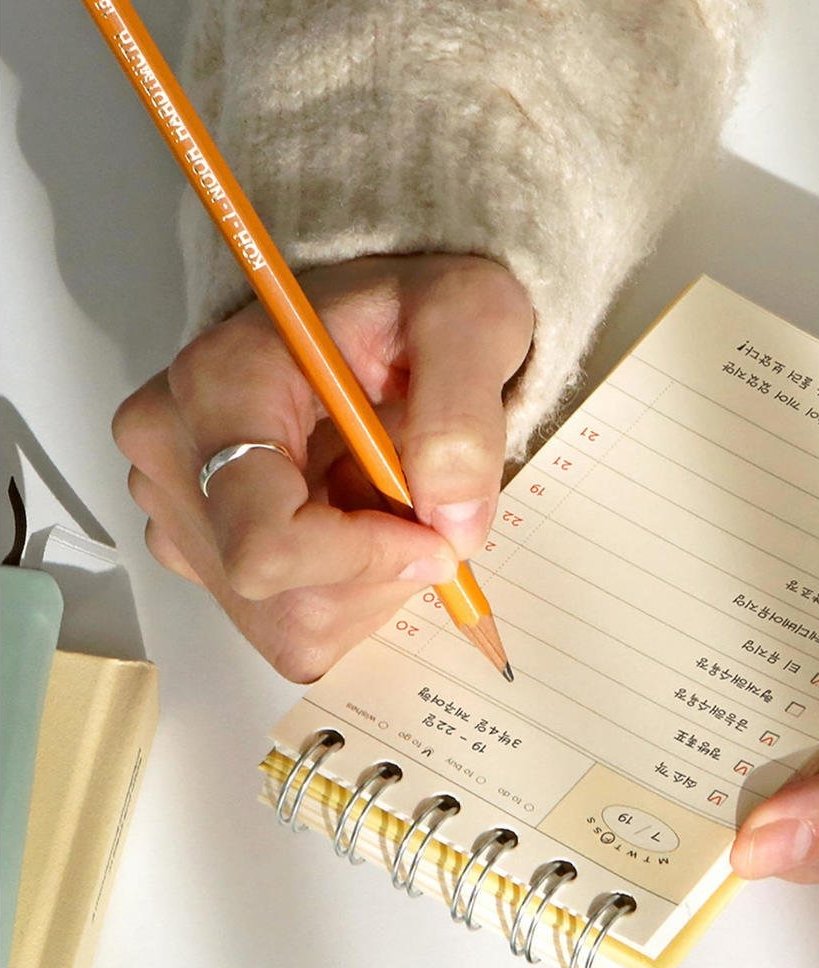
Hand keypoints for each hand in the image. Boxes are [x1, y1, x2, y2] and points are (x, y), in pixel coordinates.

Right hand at [113, 254, 532, 680]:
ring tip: (380, 495)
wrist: (382, 322)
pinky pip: (292, 626)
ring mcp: (177, 510)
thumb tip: (450, 522)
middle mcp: (172, 453)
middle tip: (415, 498)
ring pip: (294, 621)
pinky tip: (355, 520)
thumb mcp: (469, 320)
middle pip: (285, 595)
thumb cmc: (417, 314)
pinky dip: (351, 591)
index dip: (366, 561)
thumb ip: (463, 414)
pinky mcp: (201, 554)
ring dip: (370, 580)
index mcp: (219, 386)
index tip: (437, 539)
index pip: (265, 542)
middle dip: (378, 571)